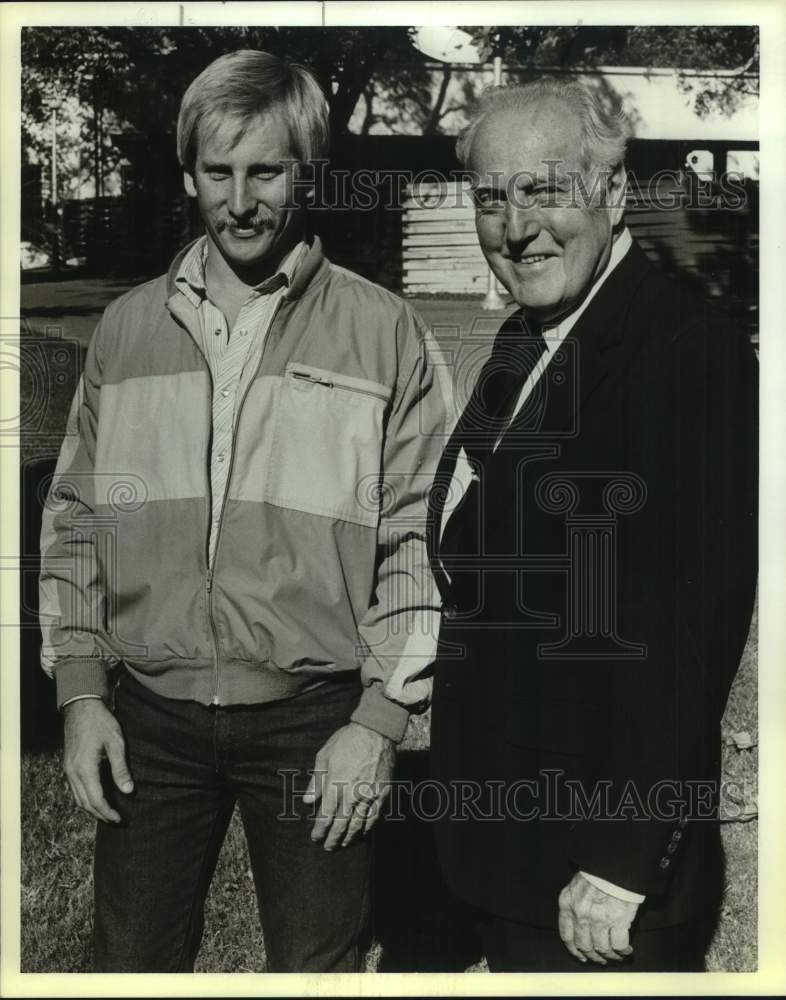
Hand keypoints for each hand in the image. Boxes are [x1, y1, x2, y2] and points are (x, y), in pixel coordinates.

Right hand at [63, 698, 133, 823]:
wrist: (81, 706)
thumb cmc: (101, 722)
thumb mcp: (116, 743)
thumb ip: (121, 768)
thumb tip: (128, 791)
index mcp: (85, 768)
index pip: (96, 800)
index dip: (108, 812)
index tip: (120, 819)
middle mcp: (73, 772)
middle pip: (85, 803)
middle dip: (100, 815)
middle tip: (116, 821)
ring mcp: (68, 769)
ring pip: (78, 798)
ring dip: (92, 809)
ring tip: (107, 814)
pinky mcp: (68, 764)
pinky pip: (75, 789)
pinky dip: (85, 798)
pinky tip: (96, 798)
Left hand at [303, 722, 394, 850]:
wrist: (375, 731)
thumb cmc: (346, 741)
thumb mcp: (324, 756)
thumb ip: (316, 781)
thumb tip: (308, 801)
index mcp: (335, 786)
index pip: (325, 816)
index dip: (319, 830)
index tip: (315, 838)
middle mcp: (352, 795)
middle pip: (341, 825)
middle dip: (333, 839)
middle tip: (328, 847)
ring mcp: (369, 796)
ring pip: (358, 824)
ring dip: (350, 837)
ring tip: (344, 844)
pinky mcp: (382, 793)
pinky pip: (375, 816)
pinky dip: (368, 827)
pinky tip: (363, 832)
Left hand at [558, 872, 639, 963]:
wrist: (614, 864)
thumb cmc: (597, 873)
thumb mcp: (576, 885)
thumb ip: (574, 904)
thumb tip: (578, 923)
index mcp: (567, 904)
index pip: (566, 936)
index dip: (574, 950)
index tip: (581, 955)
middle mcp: (580, 915)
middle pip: (584, 946)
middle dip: (593, 956)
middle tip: (601, 959)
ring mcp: (598, 920)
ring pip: (602, 949)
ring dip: (610, 956)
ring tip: (616, 956)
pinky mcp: (617, 921)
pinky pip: (619, 946)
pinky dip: (623, 952)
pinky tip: (627, 950)